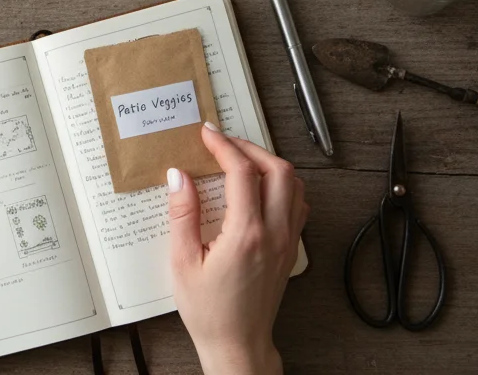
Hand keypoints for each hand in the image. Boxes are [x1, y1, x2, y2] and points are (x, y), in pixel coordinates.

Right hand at [167, 123, 308, 374]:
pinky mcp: (291, 250)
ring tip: (241, 160)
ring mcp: (288, 242)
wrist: (237, 343)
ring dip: (270, 164)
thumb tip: (178, 177)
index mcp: (246, 234)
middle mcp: (274, 234)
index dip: (223, 146)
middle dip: (250, 148)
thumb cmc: (209, 310)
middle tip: (224, 143)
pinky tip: (261, 188)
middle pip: (278, 170)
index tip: (207, 134)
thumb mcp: (182, 261)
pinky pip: (298, 205)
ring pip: (295, 185)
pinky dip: (283, 186)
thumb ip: (183, 214)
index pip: (241, 173)